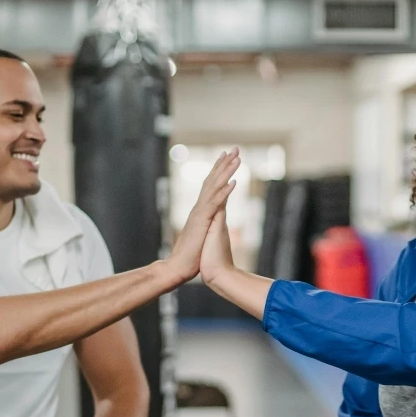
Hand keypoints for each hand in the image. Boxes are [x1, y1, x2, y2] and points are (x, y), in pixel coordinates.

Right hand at [166, 149, 239, 282]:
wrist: (178, 268)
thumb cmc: (190, 256)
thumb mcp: (201, 237)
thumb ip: (206, 227)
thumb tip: (210, 222)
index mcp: (201, 212)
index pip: (211, 186)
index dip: (219, 171)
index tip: (227, 157)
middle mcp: (199, 208)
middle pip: (212, 181)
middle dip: (224, 164)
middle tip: (234, 148)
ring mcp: (200, 214)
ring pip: (214, 187)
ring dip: (226, 172)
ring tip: (237, 158)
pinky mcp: (202, 222)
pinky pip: (215, 204)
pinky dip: (224, 192)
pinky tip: (234, 182)